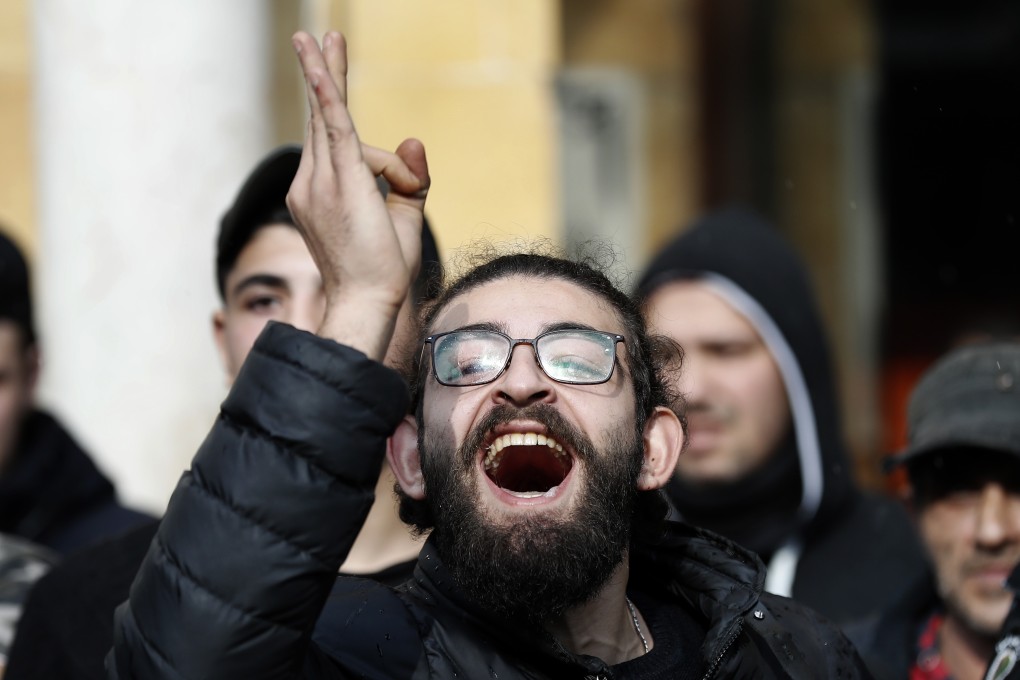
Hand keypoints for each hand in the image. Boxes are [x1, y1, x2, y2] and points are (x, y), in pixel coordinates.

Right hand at [287, 31, 429, 359]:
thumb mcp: (405, 216)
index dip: (331, 107)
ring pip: (347, 129)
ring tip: (323, 35)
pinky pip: (333, 126)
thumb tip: (412, 138)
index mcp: (319, 193)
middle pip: (326, 122)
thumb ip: (410, 177)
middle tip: (317, 35)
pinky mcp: (338, 181)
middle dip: (322, 74)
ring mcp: (318, 182)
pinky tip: (321, 67)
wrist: (369, 302)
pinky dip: (328, 94)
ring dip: (332, 77)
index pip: (339, 146)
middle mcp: (310, 183)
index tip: (323, 71)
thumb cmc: (384, 269)